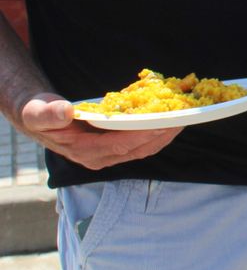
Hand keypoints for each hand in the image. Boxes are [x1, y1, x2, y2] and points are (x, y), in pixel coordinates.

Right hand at [17, 92, 179, 169]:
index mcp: (83, 151)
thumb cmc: (39, 113)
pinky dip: (157, 131)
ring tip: (184, 117)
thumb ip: (49, 114)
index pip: (119, 146)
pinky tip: (170, 119)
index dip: (142, 135)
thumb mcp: (37, 112)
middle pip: (138, 149)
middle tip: (184, 117)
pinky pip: (141, 142)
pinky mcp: (115, 147)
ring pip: (144, 148)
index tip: (163, 123)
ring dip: (165, 134)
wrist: (40, 118)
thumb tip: (65, 112)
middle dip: (162, 134)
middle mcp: (99, 158)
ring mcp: (109, 155)